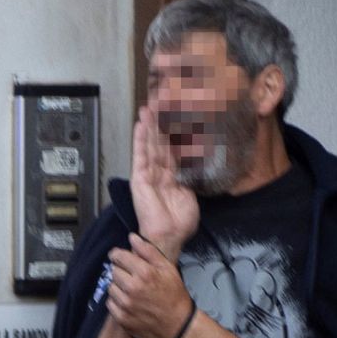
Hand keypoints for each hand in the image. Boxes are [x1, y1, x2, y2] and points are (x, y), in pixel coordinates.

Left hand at [106, 233, 194, 337]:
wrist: (178, 325)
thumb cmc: (174, 295)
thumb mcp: (168, 268)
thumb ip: (149, 251)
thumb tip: (132, 237)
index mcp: (144, 273)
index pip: (118, 256)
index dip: (117, 255)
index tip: (119, 257)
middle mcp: (132, 288)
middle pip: (113, 271)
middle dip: (120, 271)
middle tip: (131, 276)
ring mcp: (126, 305)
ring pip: (111, 287)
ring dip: (118, 286)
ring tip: (131, 290)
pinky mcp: (122, 318)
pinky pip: (110, 303)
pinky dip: (117, 301)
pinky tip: (129, 302)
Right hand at [130, 106, 198, 255]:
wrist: (170, 235)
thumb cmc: (180, 221)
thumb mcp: (191, 192)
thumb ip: (190, 175)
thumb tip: (197, 158)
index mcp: (172, 176)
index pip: (173, 149)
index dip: (173, 132)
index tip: (176, 114)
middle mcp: (159, 172)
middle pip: (159, 142)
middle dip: (159, 122)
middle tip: (160, 102)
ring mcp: (148, 174)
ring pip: (149, 144)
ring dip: (149, 125)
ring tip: (148, 106)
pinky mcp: (139, 178)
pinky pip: (140, 155)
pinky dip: (140, 139)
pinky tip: (140, 124)